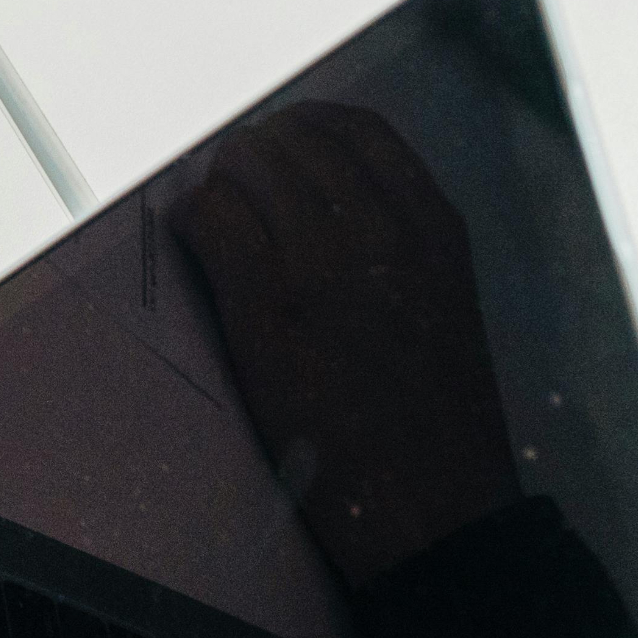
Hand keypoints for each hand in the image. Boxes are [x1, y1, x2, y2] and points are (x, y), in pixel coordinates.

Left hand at [170, 102, 518, 585]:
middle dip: (257, 153)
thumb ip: (402, 247)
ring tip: (217, 215)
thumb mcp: (444, 306)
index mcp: (434, 231)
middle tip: (238, 185)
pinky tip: (196, 240)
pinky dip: (194, 218)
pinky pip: (212, 218)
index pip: (360, 131)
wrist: (434, 509)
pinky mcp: (268, 306)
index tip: (285, 145)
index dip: (309, 128)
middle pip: (294, 138)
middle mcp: (381, 233)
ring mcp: (322, 266)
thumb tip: (330, 201)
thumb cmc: (437, 422)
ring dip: (222, 182)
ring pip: (246, 166)